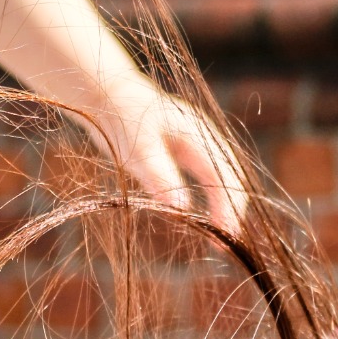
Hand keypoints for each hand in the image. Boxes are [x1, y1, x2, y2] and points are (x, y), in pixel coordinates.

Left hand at [87, 80, 244, 232]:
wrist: (106, 92)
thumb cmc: (122, 118)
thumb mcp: (138, 149)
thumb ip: (160, 175)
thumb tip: (181, 209)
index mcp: (200, 137)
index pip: (224, 177)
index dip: (228, 207)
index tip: (224, 235)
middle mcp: (205, 140)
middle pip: (231, 179)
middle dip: (231, 212)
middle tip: (223, 246)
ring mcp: (197, 144)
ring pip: (223, 179)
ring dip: (224, 208)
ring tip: (218, 239)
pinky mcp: (185, 151)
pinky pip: (209, 179)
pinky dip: (212, 200)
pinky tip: (203, 219)